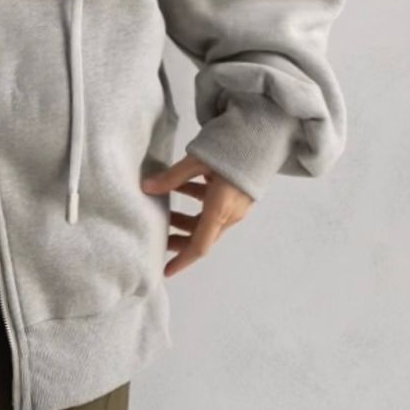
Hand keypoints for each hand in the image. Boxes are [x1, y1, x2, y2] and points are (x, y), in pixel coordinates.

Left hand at [140, 155, 253, 277]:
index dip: (182, 260)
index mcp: (220, 209)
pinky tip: (179, 185)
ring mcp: (235, 206)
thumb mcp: (197, 161)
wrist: (263, 138)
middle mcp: (229, 213)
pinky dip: (195, 201)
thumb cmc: (231, 149)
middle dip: (178, 240)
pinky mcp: (236, 195)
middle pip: (201, 235)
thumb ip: (172, 177)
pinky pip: (213, 207)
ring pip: (206, 221)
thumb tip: (146, 188)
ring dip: (184, 219)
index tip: (166, 271)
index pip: (199, 245)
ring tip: (162, 210)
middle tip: (156, 237)